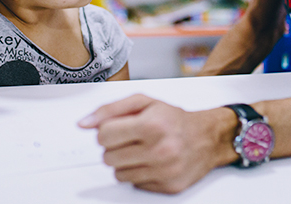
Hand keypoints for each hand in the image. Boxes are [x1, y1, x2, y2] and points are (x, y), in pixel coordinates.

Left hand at [78, 94, 236, 193]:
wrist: (207, 137)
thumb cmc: (173, 119)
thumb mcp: (143, 102)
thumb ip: (110, 110)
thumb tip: (83, 124)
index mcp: (151, 125)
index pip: (103, 135)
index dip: (107, 130)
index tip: (118, 128)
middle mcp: (159, 150)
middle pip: (108, 157)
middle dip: (115, 147)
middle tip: (131, 139)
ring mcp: (164, 171)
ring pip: (118, 174)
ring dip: (125, 162)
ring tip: (141, 150)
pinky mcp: (168, 187)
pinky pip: (135, 185)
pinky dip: (139, 173)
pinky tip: (151, 162)